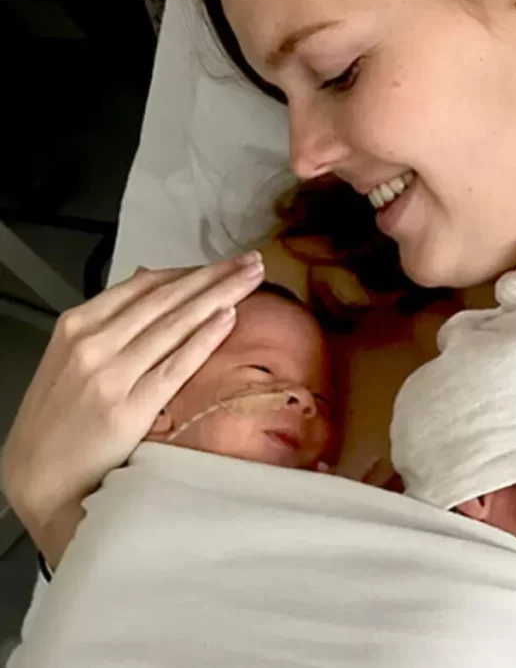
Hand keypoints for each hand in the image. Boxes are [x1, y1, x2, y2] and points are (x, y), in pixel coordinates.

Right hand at [0, 253, 265, 563]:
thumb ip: (112, 322)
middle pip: (166, 299)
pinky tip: (229, 317)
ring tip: (252, 279)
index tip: (225, 263)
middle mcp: (93, 344)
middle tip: (252, 261)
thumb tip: (150, 281)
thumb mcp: (72, 359)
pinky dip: (204, 338)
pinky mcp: (129, 408)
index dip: (191, 271)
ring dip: (220, 296)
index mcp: (77, 326)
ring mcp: (111, 375)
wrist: (40, 477)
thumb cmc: (60, 422)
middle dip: (215, 276)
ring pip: (175, 324)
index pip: (144, 286)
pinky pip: (176, 365)